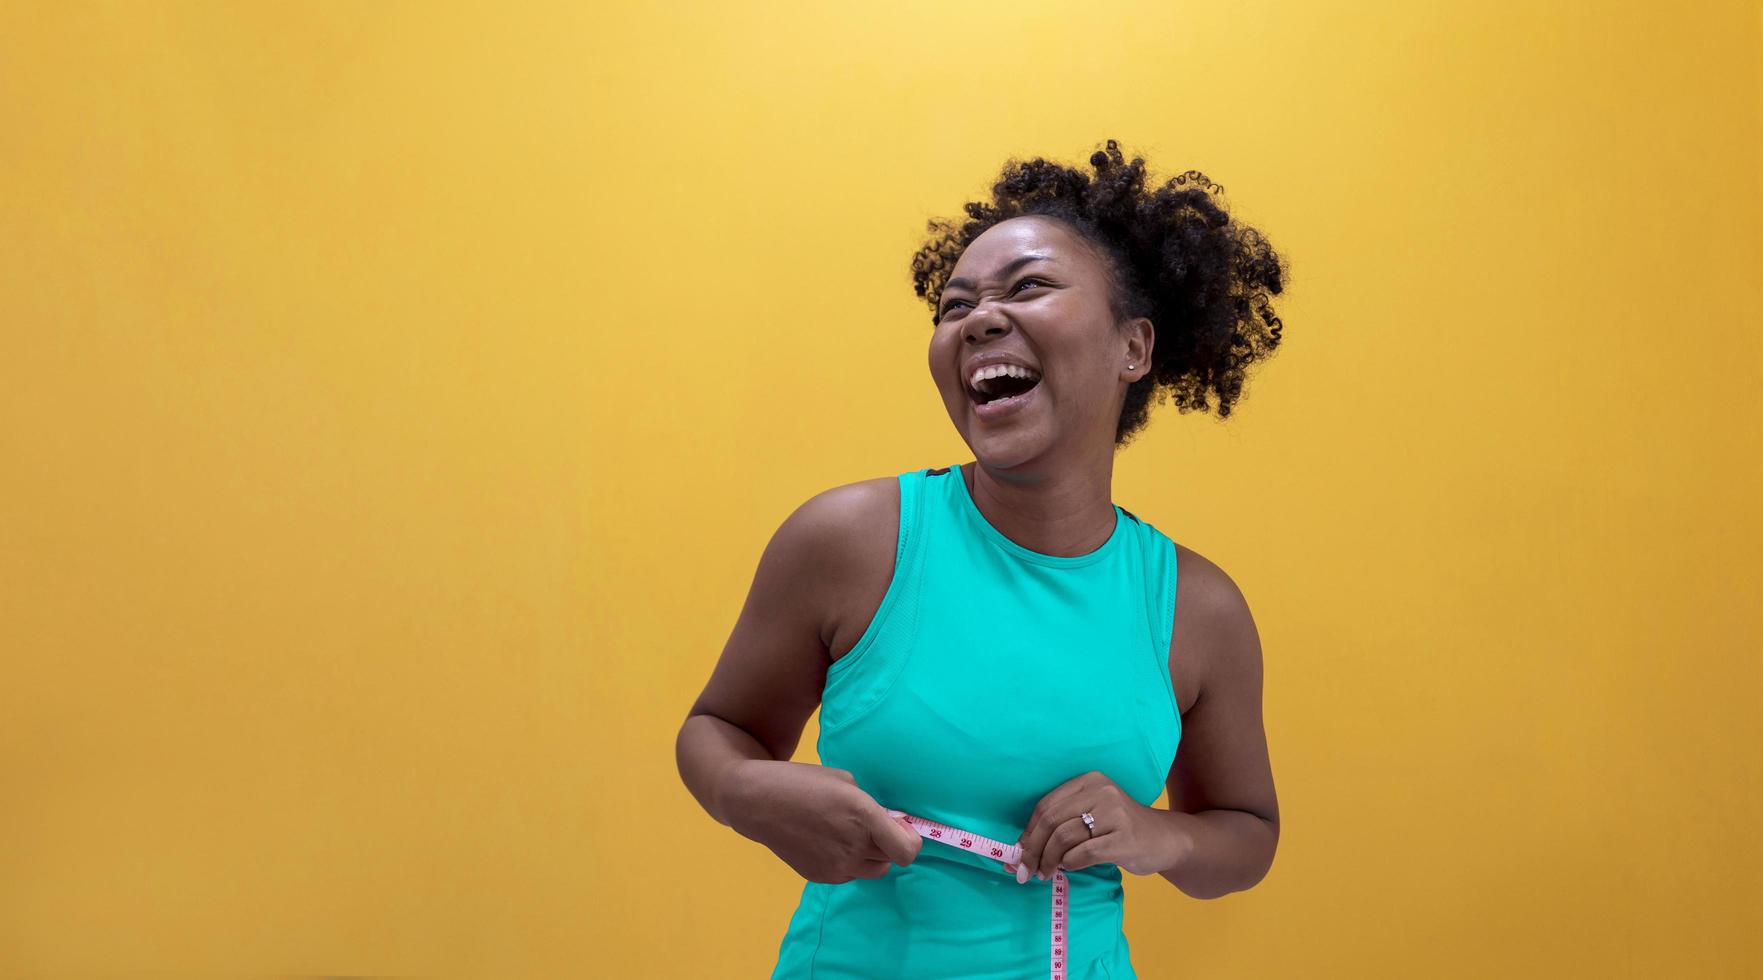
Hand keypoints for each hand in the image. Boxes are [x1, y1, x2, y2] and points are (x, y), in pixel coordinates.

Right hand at [724, 760, 921, 883]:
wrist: (757, 802)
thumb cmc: (802, 781)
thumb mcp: (844, 780)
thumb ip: (871, 804)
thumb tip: (890, 821)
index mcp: (862, 815)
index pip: (907, 850)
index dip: (910, 839)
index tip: (900, 825)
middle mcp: (852, 846)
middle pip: (891, 858)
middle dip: (888, 842)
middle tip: (870, 824)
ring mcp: (836, 866)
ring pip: (874, 869)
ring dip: (872, 854)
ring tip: (849, 833)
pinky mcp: (821, 876)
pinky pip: (850, 874)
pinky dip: (849, 861)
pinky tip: (828, 841)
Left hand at [1012, 770, 1188, 879]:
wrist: (1166, 839)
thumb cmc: (1121, 829)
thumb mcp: (1093, 814)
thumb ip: (1061, 825)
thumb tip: (1021, 849)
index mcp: (1089, 781)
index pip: (1046, 805)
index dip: (1028, 832)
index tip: (1018, 853)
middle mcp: (1102, 791)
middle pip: (1051, 820)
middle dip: (1033, 849)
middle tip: (1025, 870)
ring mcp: (1115, 814)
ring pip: (1064, 837)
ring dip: (1049, 860)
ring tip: (1046, 873)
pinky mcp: (1124, 838)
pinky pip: (1083, 853)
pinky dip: (1069, 864)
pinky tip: (1068, 868)